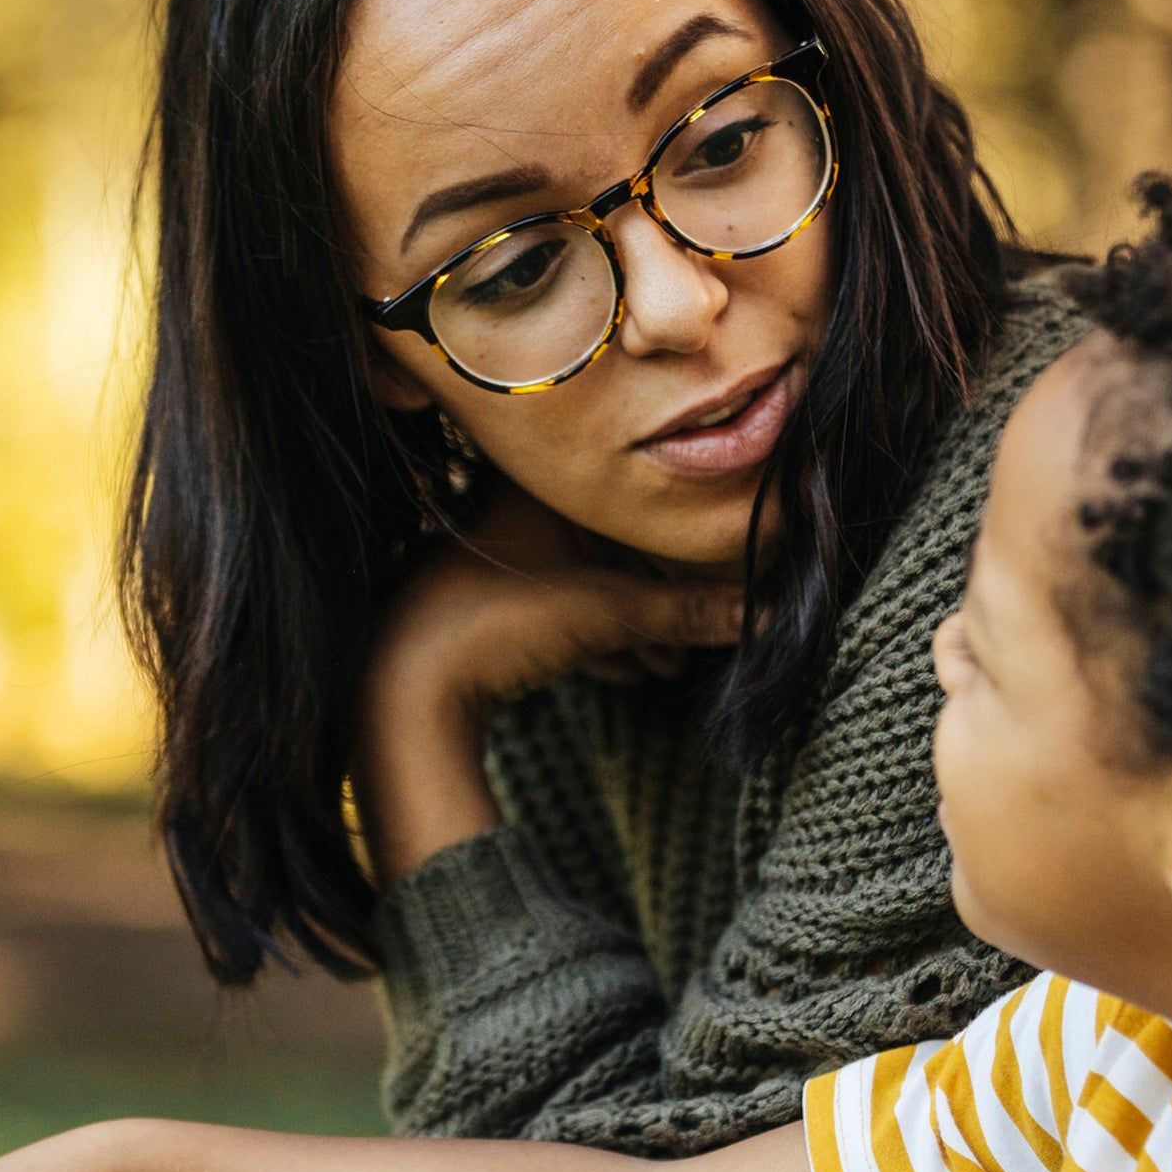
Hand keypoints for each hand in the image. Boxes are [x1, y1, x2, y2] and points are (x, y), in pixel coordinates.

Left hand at [355, 482, 745, 884]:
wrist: (401, 692)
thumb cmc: (496, 627)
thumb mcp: (610, 614)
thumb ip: (691, 610)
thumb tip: (770, 612)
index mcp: (540, 479)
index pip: (635, 499)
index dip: (681, 543)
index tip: (720, 576)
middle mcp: (515, 503)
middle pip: (616, 546)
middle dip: (662, 598)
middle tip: (700, 635)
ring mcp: (495, 553)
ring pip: (589, 581)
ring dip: (633, 626)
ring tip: (667, 668)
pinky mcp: (483, 600)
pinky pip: (557, 608)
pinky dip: (596, 638)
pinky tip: (628, 674)